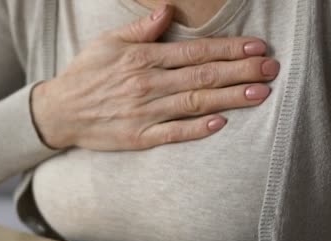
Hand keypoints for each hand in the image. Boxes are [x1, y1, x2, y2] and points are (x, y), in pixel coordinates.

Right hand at [31, 4, 279, 149]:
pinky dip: (197, 129)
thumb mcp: (109, 42)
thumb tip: (168, 10)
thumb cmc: (87, 74)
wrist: (59, 112)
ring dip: (230, 98)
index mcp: (144, 58)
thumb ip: (142, 29)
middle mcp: (148, 84)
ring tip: (260, 93)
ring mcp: (146, 112)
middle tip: (271, 69)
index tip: (257, 47)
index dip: (229, 48)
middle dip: (240, 71)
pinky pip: (174, 133)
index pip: (196, 51)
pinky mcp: (141, 137)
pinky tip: (222, 123)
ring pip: (195, 103)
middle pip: (203, 76)